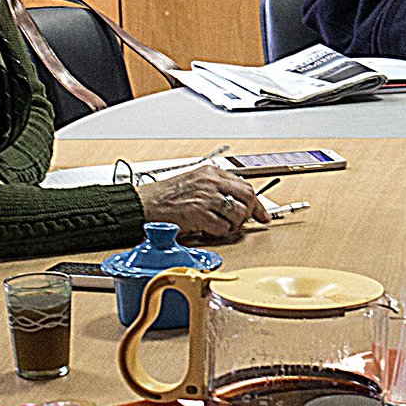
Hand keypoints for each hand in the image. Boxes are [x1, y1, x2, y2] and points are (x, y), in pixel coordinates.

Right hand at [137, 163, 269, 241]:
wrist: (143, 204)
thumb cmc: (165, 197)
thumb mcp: (195, 183)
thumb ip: (217, 188)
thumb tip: (239, 202)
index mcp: (211, 173)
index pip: (245, 186)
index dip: (257, 203)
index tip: (262, 215)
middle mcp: (211, 182)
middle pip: (247, 197)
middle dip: (250, 213)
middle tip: (243, 223)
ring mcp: (205, 197)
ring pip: (238, 213)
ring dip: (233, 224)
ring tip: (220, 225)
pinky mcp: (198, 213)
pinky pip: (223, 227)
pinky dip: (220, 232)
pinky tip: (209, 229)